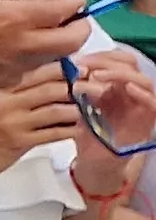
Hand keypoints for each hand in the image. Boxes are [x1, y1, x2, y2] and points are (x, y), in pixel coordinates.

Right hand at [0, 0, 94, 89]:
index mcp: (12, 18)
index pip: (64, 12)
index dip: (76, 3)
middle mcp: (17, 46)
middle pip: (72, 42)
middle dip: (79, 28)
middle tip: (73, 19)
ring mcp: (7, 67)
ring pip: (51, 60)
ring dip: (55, 45)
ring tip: (45, 33)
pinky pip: (25, 71)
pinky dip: (28, 59)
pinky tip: (12, 47)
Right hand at [0, 67, 80, 186]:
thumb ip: (15, 89)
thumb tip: (52, 78)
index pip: (35, 69)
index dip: (63, 67)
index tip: (81, 69)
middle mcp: (2, 100)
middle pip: (49, 86)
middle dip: (77, 86)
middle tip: (94, 88)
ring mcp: (11, 121)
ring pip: (55, 109)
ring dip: (77, 109)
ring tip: (87, 110)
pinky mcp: (19, 142)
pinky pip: (54, 132)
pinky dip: (70, 130)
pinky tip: (77, 129)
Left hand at [68, 54, 152, 180]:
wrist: (94, 163)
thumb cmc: (87, 134)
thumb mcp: (80, 107)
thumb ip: (80, 88)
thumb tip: (72, 68)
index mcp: (116, 86)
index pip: (117, 60)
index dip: (99, 56)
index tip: (76, 60)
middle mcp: (131, 93)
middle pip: (130, 66)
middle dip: (107, 61)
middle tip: (84, 66)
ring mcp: (141, 106)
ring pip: (143, 81)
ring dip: (120, 74)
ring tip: (97, 75)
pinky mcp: (148, 122)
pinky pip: (154, 104)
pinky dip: (144, 94)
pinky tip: (127, 88)